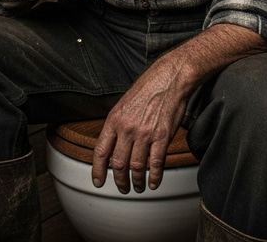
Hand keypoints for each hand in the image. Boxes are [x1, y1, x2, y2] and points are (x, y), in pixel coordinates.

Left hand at [91, 55, 187, 193]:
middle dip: (119, 181)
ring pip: (136, 167)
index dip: (98, 170)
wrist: (168, 79)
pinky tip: (153, 182)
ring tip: (137, 186)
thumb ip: (117, 125)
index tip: (98, 181)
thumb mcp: (124, 104)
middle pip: (118, 164)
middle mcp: (127, 128)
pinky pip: (156, 164)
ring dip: (136, 181)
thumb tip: (113, 145)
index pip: (100, 151)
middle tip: (122, 187)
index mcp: (114, 119)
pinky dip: (154, 177)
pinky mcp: (162, 136)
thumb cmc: (147, 89)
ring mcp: (145, 133)